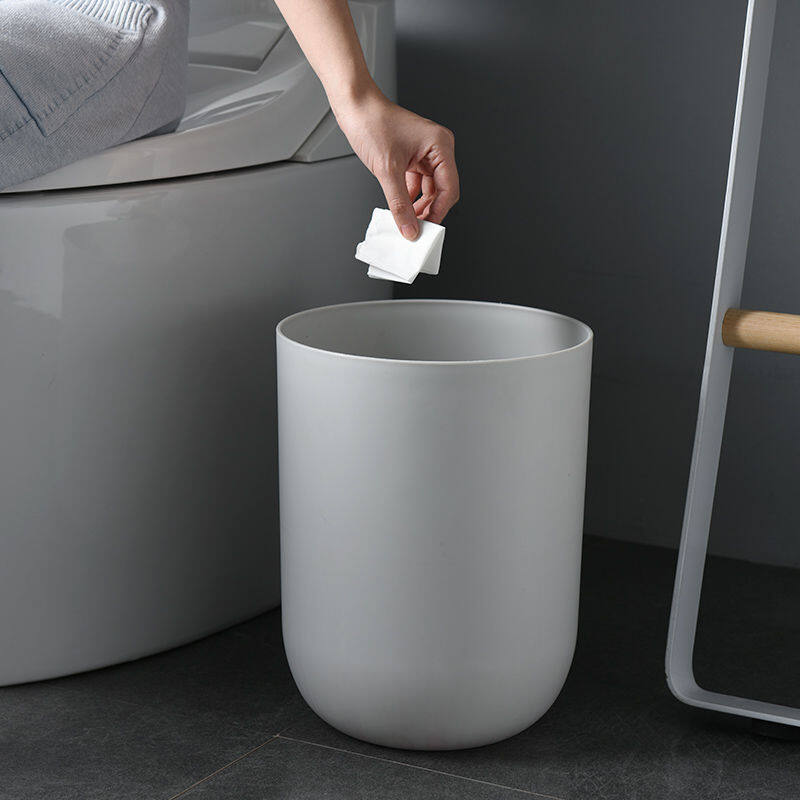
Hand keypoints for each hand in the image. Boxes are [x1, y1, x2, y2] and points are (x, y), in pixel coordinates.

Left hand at [334, 88, 459, 239]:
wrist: (354, 107)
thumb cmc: (373, 123)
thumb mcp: (387, 170)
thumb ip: (400, 204)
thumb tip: (410, 229)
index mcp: (440, 145)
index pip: (449, 189)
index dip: (438, 213)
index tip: (427, 231)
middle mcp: (437, 149)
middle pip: (441, 191)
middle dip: (428, 211)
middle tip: (416, 230)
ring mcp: (424, 153)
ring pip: (428, 190)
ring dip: (418, 207)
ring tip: (406, 222)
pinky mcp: (412, 157)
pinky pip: (416, 184)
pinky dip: (409, 198)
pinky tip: (401, 209)